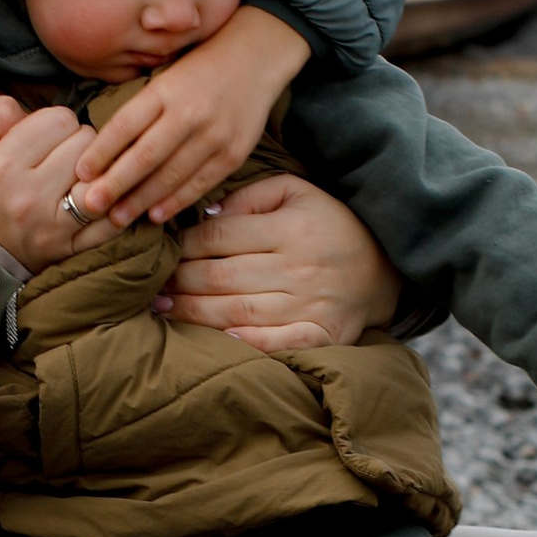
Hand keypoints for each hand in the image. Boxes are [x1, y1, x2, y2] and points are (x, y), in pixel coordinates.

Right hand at [0, 91, 113, 266]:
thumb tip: (29, 112)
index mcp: (0, 164)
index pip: (59, 119)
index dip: (54, 121)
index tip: (43, 136)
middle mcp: (29, 195)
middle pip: (85, 142)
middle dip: (75, 141)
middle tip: (60, 153)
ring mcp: (53, 225)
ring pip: (103, 175)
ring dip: (95, 170)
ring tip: (75, 174)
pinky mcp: (70, 246)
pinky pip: (112, 220)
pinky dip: (112, 204)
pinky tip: (96, 197)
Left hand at [76, 5, 309, 223]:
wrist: (255, 58)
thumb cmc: (199, 70)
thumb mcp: (165, 78)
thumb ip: (140, 110)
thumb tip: (103, 151)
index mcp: (165, 90)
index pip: (125, 125)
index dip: (101, 152)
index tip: (81, 174)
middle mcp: (189, 112)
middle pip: (145, 156)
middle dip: (115, 184)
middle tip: (90, 205)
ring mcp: (214, 135)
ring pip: (171, 175)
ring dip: (141, 200)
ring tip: (117, 217)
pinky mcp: (234, 153)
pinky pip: (200, 183)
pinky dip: (176, 201)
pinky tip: (155, 214)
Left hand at [161, 172, 398, 352]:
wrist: (385, 267)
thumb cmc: (329, 225)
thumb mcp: (296, 192)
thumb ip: (250, 197)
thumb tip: (205, 215)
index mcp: (290, 228)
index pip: (219, 237)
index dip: (183, 245)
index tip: (161, 251)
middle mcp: (299, 267)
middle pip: (220, 277)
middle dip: (179, 280)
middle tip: (151, 283)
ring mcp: (310, 305)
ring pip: (236, 312)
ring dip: (193, 313)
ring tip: (164, 308)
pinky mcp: (321, 335)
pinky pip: (275, 343)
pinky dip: (244, 344)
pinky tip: (214, 340)